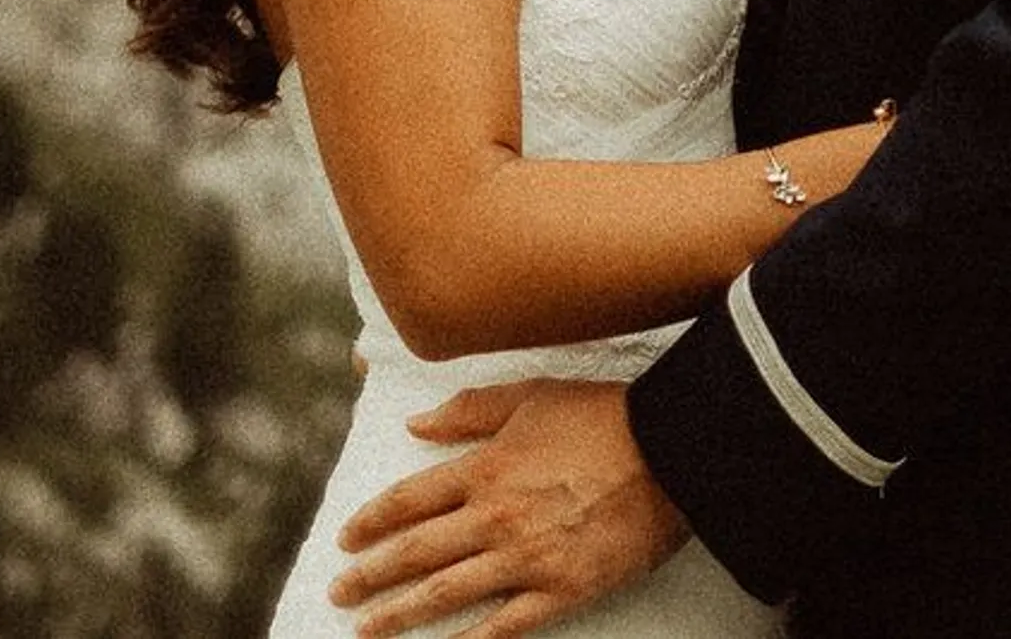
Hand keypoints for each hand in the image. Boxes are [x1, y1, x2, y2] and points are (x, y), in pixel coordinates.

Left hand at [330, 377, 685, 636]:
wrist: (673, 452)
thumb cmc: (604, 416)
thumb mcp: (531, 394)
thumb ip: (469, 410)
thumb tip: (415, 426)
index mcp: (484, 468)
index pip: (407, 501)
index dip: (370, 522)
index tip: (346, 538)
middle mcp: (494, 517)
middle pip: (414, 553)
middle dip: (369, 576)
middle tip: (338, 592)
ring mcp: (525, 559)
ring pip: (444, 594)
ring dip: (398, 615)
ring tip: (365, 630)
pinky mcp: (560, 591)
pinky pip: (503, 627)